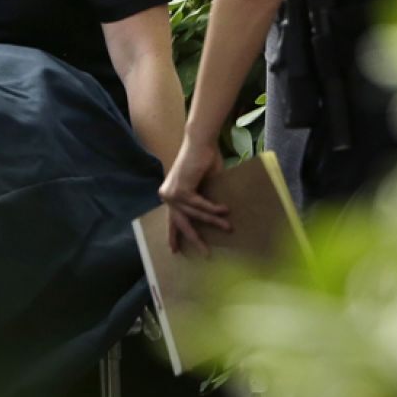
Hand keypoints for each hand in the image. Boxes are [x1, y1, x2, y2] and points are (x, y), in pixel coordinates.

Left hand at [158, 137, 230, 256]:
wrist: (201, 143)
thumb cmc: (205, 161)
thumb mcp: (203, 186)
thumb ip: (202, 201)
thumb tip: (214, 218)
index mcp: (171, 195)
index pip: (172, 219)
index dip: (174, 235)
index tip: (173, 250)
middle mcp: (167, 196)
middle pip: (181, 223)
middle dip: (194, 238)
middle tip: (205, 253)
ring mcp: (172, 193)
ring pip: (195, 214)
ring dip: (214, 222)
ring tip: (229, 227)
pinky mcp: (181, 190)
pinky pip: (199, 205)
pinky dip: (212, 209)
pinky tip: (224, 211)